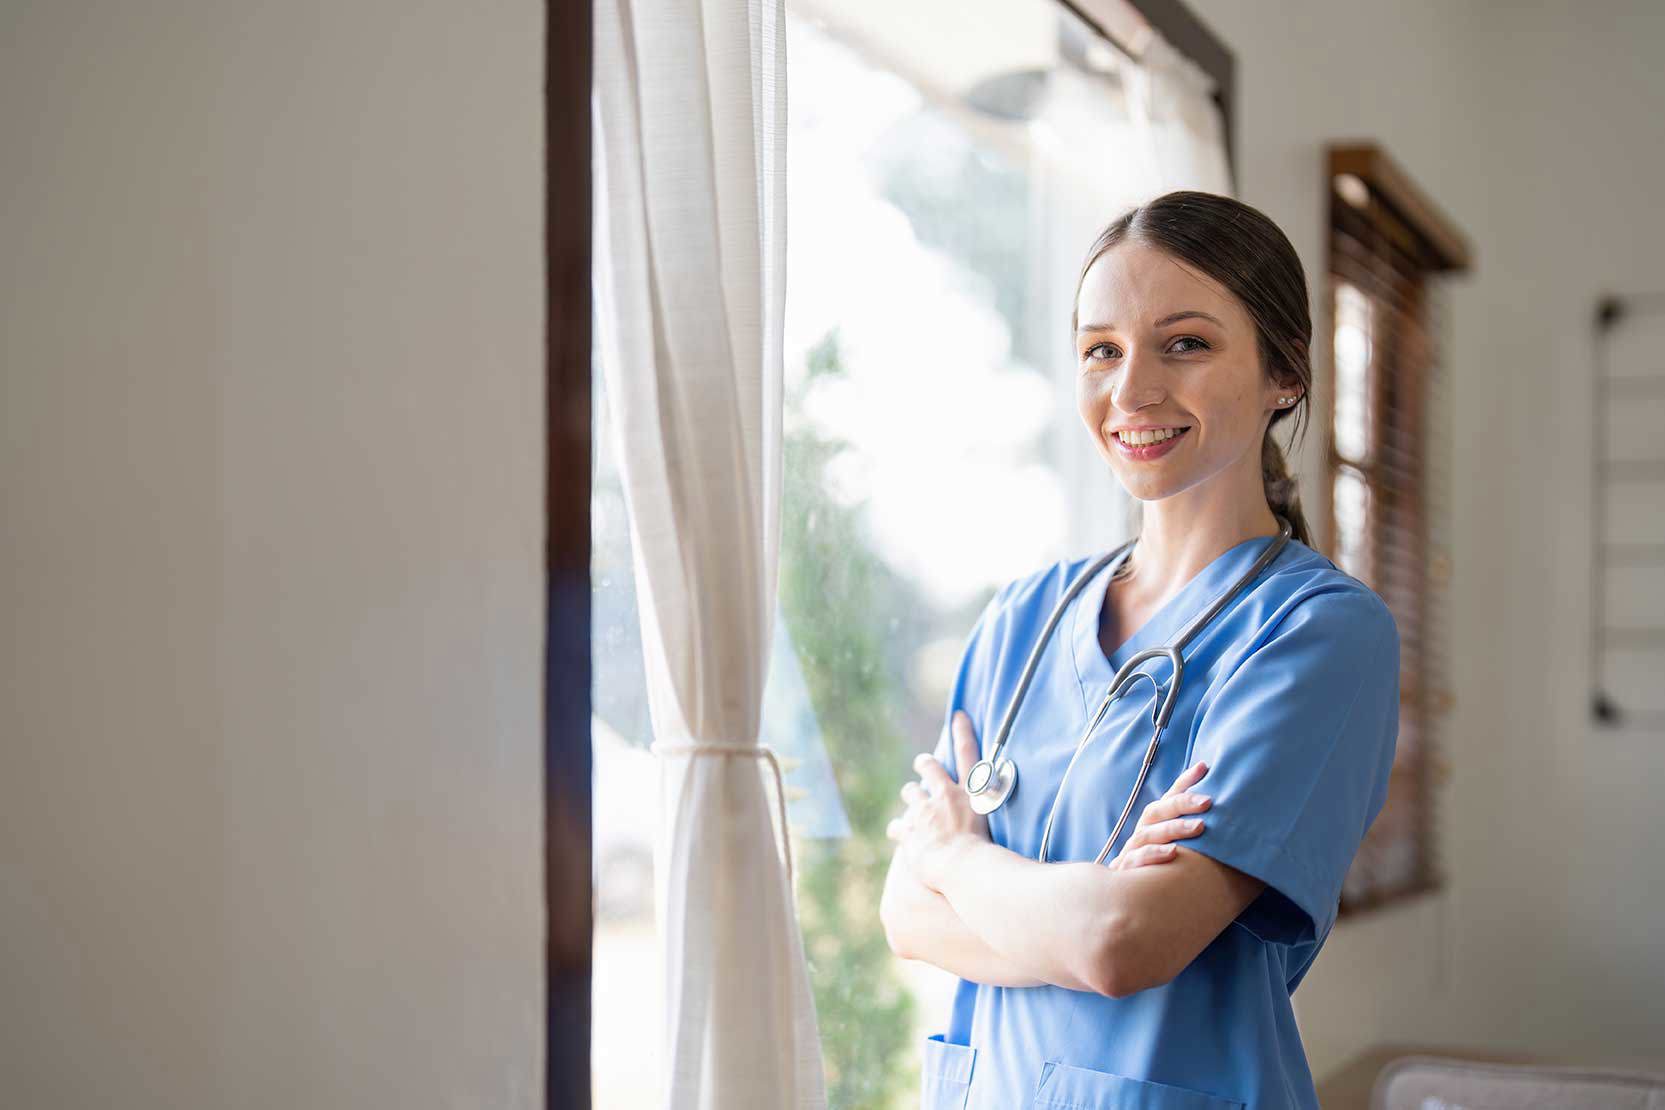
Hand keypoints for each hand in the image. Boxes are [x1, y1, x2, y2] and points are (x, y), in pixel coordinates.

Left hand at [885, 710, 989, 888]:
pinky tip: (900, 835)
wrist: (965, 868)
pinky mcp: (909, 830)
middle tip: (922, 763)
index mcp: (969, 793)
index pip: (968, 754)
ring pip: (910, 792)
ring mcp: (924, 812)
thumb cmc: (990, 853)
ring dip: (910, 795)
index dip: (963, 731)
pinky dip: (899, 830)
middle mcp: (944, 796)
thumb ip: (1005, 812)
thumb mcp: (1002, 825)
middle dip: (925, 763)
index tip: (958, 715)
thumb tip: (1045, 815)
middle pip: (930, 767)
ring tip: (912, 802)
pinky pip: (897, 825)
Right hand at [1106, 758, 1213, 871]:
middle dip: (1183, 803)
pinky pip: (1138, 858)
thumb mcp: (1177, 846)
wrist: (1126, 897)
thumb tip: (1222, 809)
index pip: (1170, 796)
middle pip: (1159, 810)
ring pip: (1150, 832)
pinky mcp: (1127, 868)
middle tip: (1208, 802)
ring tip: (1200, 827)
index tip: (1204, 767)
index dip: (1185, 781)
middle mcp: (1143, 831)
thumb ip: (1194, 829)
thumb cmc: (1160, 867)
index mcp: (1155, 822)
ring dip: (1175, 828)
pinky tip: (1173, 853)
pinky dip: (1154, 854)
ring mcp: (1133, 848)